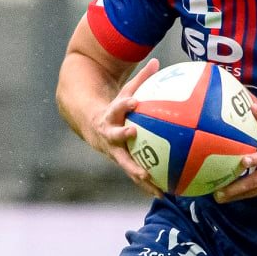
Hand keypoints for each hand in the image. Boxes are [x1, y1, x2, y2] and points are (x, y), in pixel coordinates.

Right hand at [90, 58, 162, 197]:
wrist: (91, 125)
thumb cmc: (115, 107)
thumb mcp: (125, 92)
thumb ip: (141, 80)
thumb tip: (157, 61)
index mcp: (111, 116)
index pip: (117, 107)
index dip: (124, 104)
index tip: (133, 102)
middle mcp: (109, 135)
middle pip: (115, 137)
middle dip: (123, 138)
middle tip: (134, 138)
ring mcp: (113, 151)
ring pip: (125, 163)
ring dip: (138, 173)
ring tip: (154, 183)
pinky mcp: (120, 162)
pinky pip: (135, 174)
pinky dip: (148, 184)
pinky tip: (165, 194)